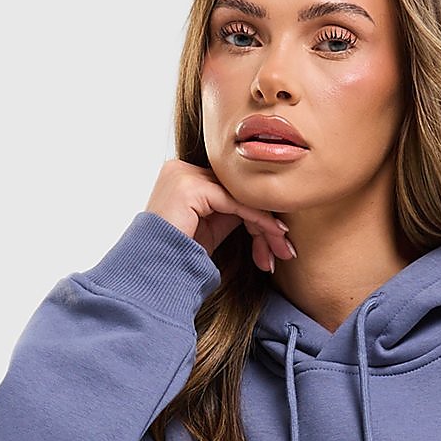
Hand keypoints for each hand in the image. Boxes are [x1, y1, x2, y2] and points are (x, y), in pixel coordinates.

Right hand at [146, 160, 295, 272]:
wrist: (154, 272)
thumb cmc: (179, 256)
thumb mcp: (210, 228)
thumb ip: (230, 209)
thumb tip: (261, 204)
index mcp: (182, 175)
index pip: (229, 189)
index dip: (256, 214)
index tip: (279, 241)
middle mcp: (180, 168)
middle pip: (236, 190)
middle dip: (265, 222)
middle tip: (287, 250)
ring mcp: (183, 174)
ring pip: (240, 196)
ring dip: (267, 224)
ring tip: (284, 248)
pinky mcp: (190, 187)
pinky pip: (236, 202)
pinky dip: (259, 220)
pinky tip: (275, 235)